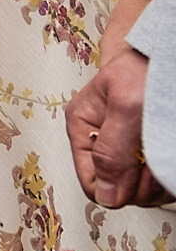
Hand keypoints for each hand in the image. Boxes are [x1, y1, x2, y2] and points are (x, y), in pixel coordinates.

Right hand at [68, 46, 170, 207]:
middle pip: (118, 189)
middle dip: (142, 180)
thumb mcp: (126, 106)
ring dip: (157, 177)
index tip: (139, 169)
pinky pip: (156, 182)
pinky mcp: (146, 152)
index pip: (92, 182)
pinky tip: (169, 154)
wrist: (169, 56)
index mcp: (83, 127)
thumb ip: (112, 150)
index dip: (118, 184)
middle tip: (155, 153)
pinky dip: (167, 174)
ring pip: (139, 190)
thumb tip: (104, 194)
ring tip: (164, 150)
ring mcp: (125, 149)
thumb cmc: (147, 69)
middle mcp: (101, 141)